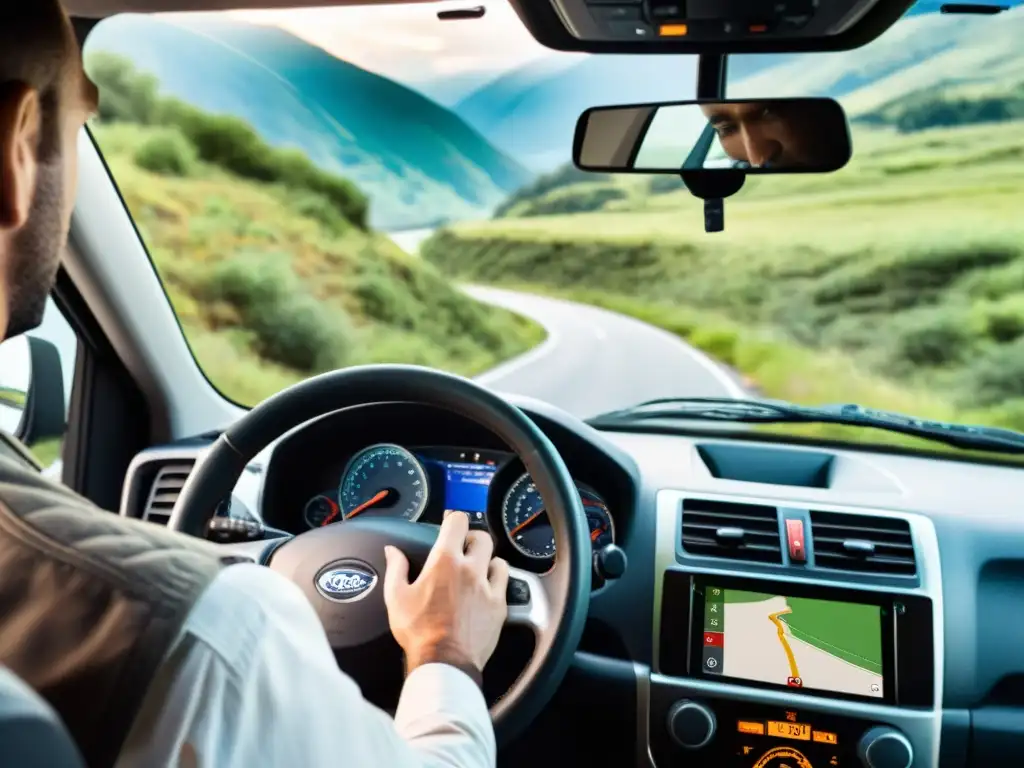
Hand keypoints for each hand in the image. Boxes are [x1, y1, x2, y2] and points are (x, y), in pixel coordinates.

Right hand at [383, 512, 508, 676]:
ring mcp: (488, 587)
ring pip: (498, 559)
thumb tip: (392, 551)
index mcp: (445, 561)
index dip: (454, 520)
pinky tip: (486, 590)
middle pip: (482, 537)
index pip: (459, 522)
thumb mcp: (396, 598)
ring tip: (477, 571)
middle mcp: (471, 569)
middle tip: (463, 550)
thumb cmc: (419, 632)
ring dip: (488, 561)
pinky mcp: (500, 605)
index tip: (450, 526)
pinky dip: (497, 582)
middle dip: (472, 540)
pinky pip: (505, 583)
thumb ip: (396, 569)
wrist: (444, 662)